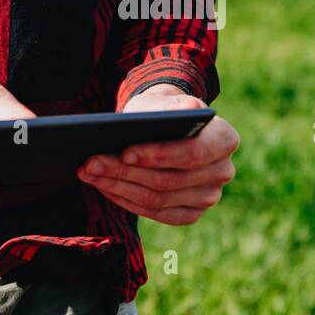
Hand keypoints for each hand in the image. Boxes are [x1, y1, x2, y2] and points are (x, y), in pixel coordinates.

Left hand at [77, 85, 238, 225]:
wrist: (167, 129)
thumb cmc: (163, 112)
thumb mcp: (164, 100)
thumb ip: (173, 104)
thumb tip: (186, 111)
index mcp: (225, 139)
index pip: (193, 153)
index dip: (158, 155)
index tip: (124, 151)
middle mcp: (223, 172)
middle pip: (169, 180)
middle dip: (126, 172)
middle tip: (91, 163)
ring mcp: (208, 197)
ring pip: (158, 200)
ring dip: (118, 187)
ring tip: (89, 172)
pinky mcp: (191, 213)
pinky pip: (156, 214)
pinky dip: (126, 200)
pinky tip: (104, 187)